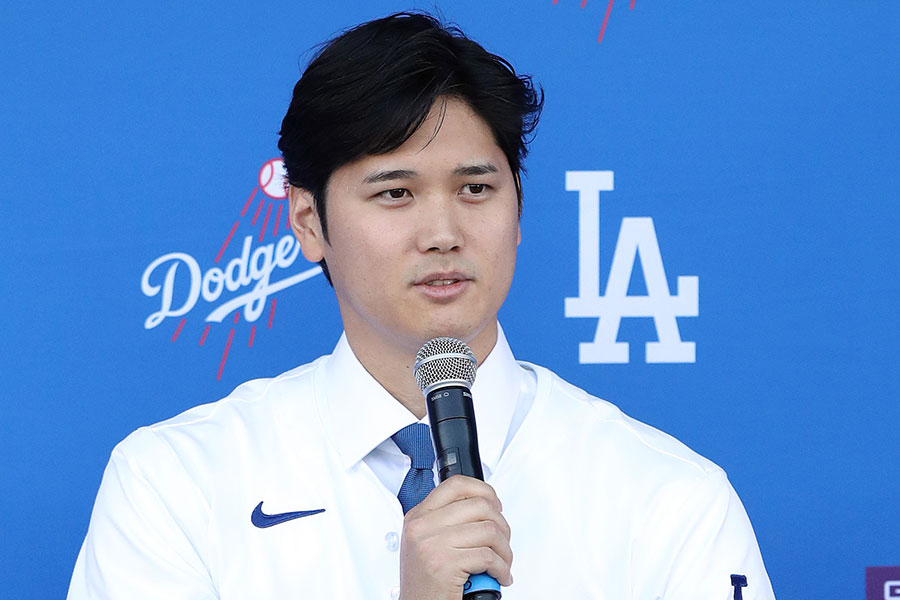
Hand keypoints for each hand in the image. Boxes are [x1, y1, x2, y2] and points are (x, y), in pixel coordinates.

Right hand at [398, 475, 512, 599]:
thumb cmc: (426, 584)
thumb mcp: (427, 543)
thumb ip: (447, 522)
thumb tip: (485, 508)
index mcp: (418, 517)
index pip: (456, 485)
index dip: (484, 491)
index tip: (495, 505)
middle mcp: (422, 526)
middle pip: (479, 506)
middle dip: (502, 525)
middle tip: (502, 542)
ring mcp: (432, 544)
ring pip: (489, 531)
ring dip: (505, 550)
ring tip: (502, 562)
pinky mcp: (445, 564)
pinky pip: (489, 557)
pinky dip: (502, 568)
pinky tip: (499, 575)